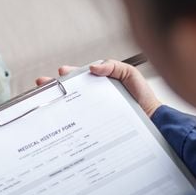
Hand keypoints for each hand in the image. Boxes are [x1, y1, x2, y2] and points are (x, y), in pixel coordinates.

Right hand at [36, 59, 161, 116]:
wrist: (153, 122)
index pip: (78, 78)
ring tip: (46, 100)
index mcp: (98, 84)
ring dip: (55, 104)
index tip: (60, 72)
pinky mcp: (92, 128)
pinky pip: (77, 124)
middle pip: (67, 92)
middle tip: (42, 83)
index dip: (67, 75)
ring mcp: (91, 113)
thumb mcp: (129, 75)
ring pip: (68, 107)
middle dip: (53, 86)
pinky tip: (58, 120)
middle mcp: (91, 98)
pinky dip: (65, 122)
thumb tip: (93, 68)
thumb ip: (113, 66)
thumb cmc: (142, 98)